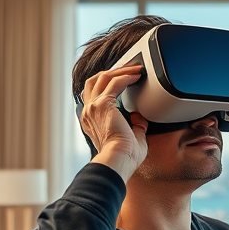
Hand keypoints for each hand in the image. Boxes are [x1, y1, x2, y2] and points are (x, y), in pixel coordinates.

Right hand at [80, 64, 147, 182]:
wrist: (118, 160)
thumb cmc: (124, 157)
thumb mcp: (130, 139)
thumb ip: (135, 127)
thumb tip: (140, 119)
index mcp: (91, 120)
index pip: (93, 95)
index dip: (107, 84)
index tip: (122, 80)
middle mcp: (88, 111)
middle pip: (94, 81)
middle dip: (112, 72)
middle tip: (129, 69)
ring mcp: (93, 107)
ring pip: (103, 77)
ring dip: (120, 71)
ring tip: (135, 69)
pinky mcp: (103, 104)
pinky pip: (115, 83)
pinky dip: (126, 77)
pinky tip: (136, 76)